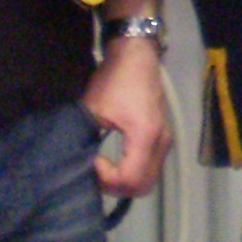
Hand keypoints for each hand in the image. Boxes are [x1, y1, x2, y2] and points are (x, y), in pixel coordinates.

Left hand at [83, 37, 172, 197]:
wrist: (136, 55)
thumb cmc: (115, 80)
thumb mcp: (93, 109)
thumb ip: (87, 138)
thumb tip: (77, 162)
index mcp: (145, 136)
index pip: (130, 179)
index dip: (107, 179)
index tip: (92, 161)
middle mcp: (161, 142)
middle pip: (143, 186)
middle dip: (117, 186)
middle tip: (97, 172)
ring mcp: (165, 140)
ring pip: (149, 179)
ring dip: (125, 181)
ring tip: (105, 168)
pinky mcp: (162, 137)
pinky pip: (151, 167)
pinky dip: (134, 172)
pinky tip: (116, 161)